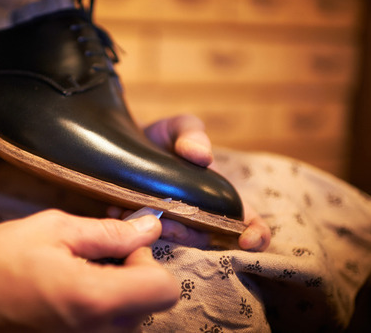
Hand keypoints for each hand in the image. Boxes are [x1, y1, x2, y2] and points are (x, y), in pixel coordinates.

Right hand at [0, 210, 178, 331]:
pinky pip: (103, 325)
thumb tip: (151, 227)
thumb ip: (109, 232)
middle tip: (94, 246)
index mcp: (96, 301)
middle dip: (130, 270)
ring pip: (127, 315)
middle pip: (147, 302)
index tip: (118, 243)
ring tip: (76, 263)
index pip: (165, 288)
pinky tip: (66, 284)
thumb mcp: (53, 230)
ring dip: (114, 287)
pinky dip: (96, 303)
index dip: (147, 258)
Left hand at [113, 114, 270, 251]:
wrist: (119, 141)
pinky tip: (114, 209)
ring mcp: (168, 227)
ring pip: (169, 242)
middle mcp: (196, 219)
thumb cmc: (161, 137)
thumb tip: (201, 155)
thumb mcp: (179, 127)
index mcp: (217, 198)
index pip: (248, 225)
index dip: (256, 236)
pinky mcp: (140, 232)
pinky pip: (139, 240)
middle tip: (169, 219)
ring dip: (153, 230)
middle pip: (203, 239)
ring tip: (132, 209)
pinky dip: (128, 227)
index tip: (247, 240)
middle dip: (187, 232)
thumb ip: (192, 134)